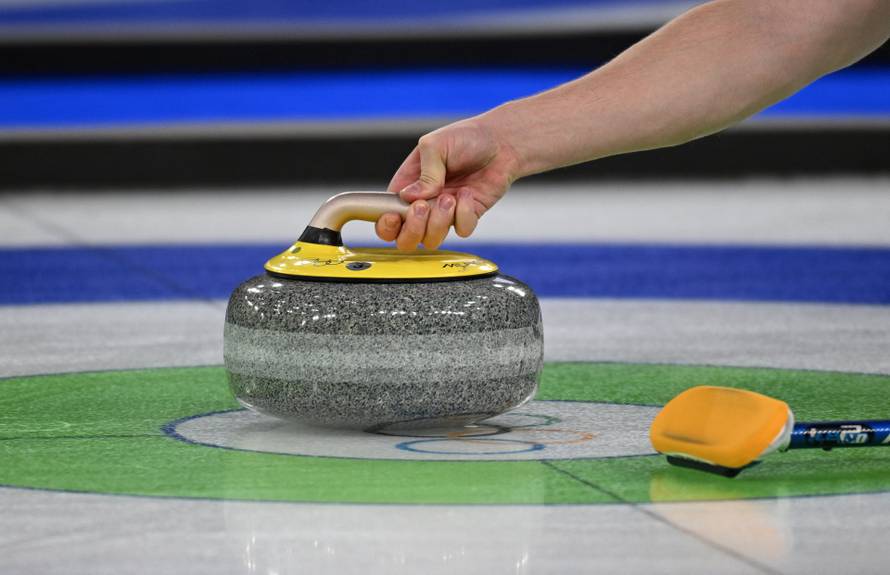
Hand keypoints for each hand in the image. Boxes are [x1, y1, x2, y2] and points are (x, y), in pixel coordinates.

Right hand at [375, 116, 520, 249]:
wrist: (501, 142)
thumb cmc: (465, 138)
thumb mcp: (436, 145)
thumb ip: (424, 173)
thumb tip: (411, 198)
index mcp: (407, 185)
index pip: (385, 215)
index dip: (385, 224)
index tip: (394, 215)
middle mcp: (423, 203)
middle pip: (404, 239)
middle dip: (412, 229)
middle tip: (424, 206)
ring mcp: (445, 213)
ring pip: (431, 240)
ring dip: (439, 221)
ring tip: (450, 197)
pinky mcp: (467, 216)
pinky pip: (461, 230)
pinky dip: (464, 214)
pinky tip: (468, 194)